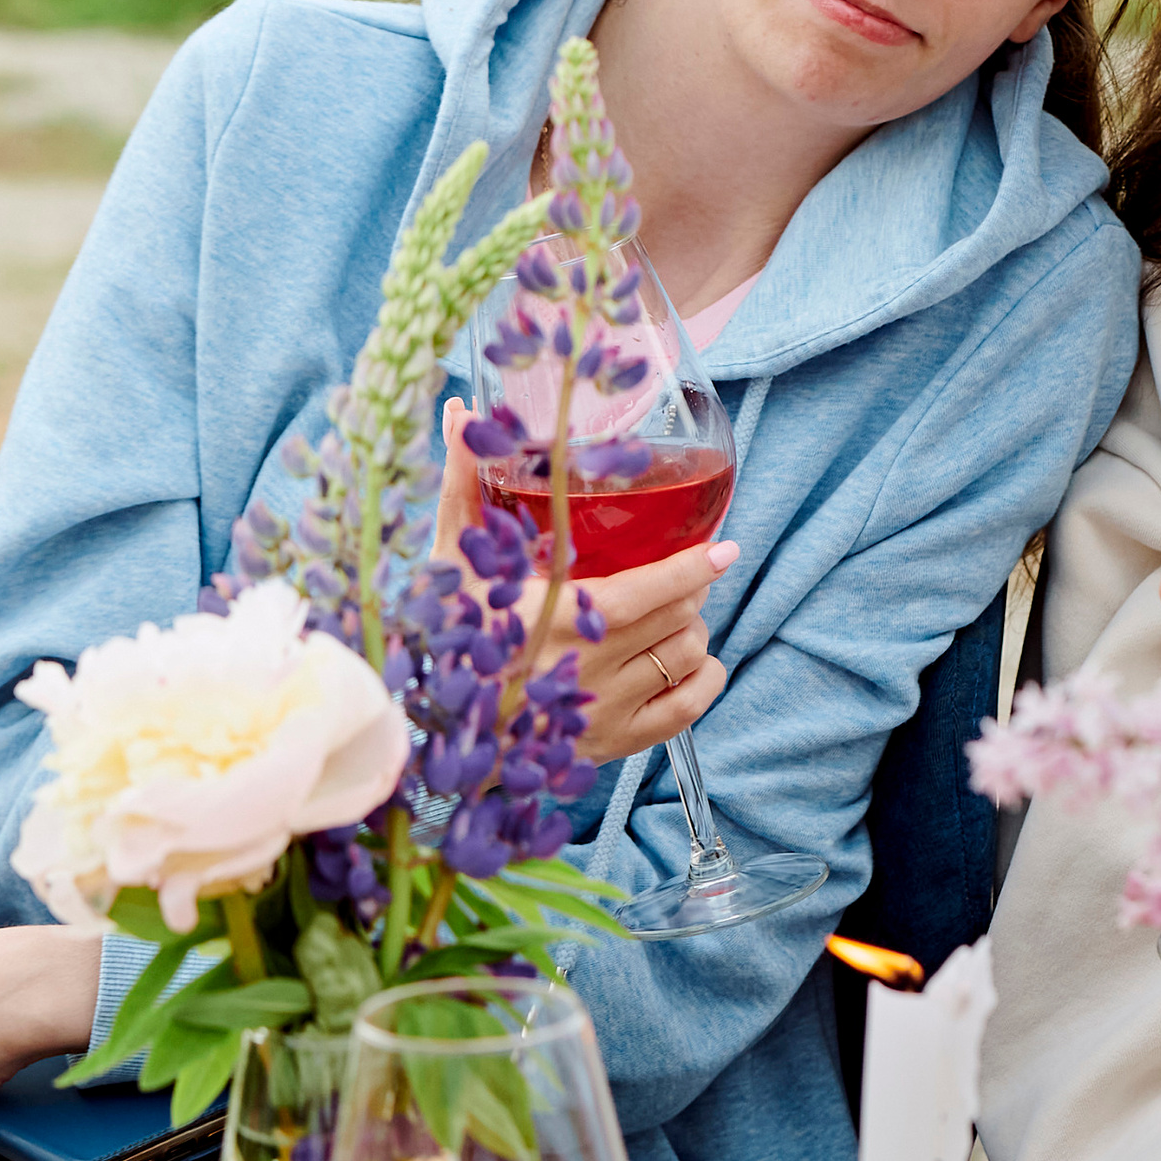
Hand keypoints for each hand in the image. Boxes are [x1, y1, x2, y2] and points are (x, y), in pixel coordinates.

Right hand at [435, 400, 733, 765]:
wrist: (436, 727)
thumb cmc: (447, 632)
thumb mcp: (455, 558)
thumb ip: (463, 484)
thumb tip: (460, 414)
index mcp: (563, 617)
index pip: (655, 590)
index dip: (697, 566)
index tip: (724, 548)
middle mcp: (593, 668)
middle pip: (680, 616)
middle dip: (688, 589)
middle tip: (678, 573)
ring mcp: (605, 712)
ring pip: (687, 655)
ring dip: (690, 628)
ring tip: (668, 613)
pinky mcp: (612, 745)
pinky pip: (689, 709)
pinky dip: (702, 678)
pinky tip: (685, 660)